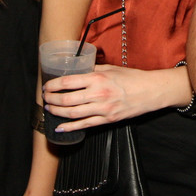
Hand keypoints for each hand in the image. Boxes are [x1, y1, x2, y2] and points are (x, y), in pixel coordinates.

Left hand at [41, 65, 165, 130]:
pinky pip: (84, 125)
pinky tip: (60, 128)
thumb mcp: (111, 68)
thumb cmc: (132, 78)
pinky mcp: (107, 120)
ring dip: (57, 112)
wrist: (150, 91)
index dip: (53, 85)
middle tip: (45, 98)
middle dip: (51, 100)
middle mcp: (98, 94)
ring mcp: (102, 109)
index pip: (68, 82)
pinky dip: (70, 127)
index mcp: (98, 78)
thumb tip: (78, 69)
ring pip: (73, 114)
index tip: (47, 86)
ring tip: (49, 109)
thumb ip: (94, 70)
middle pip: (67, 100)